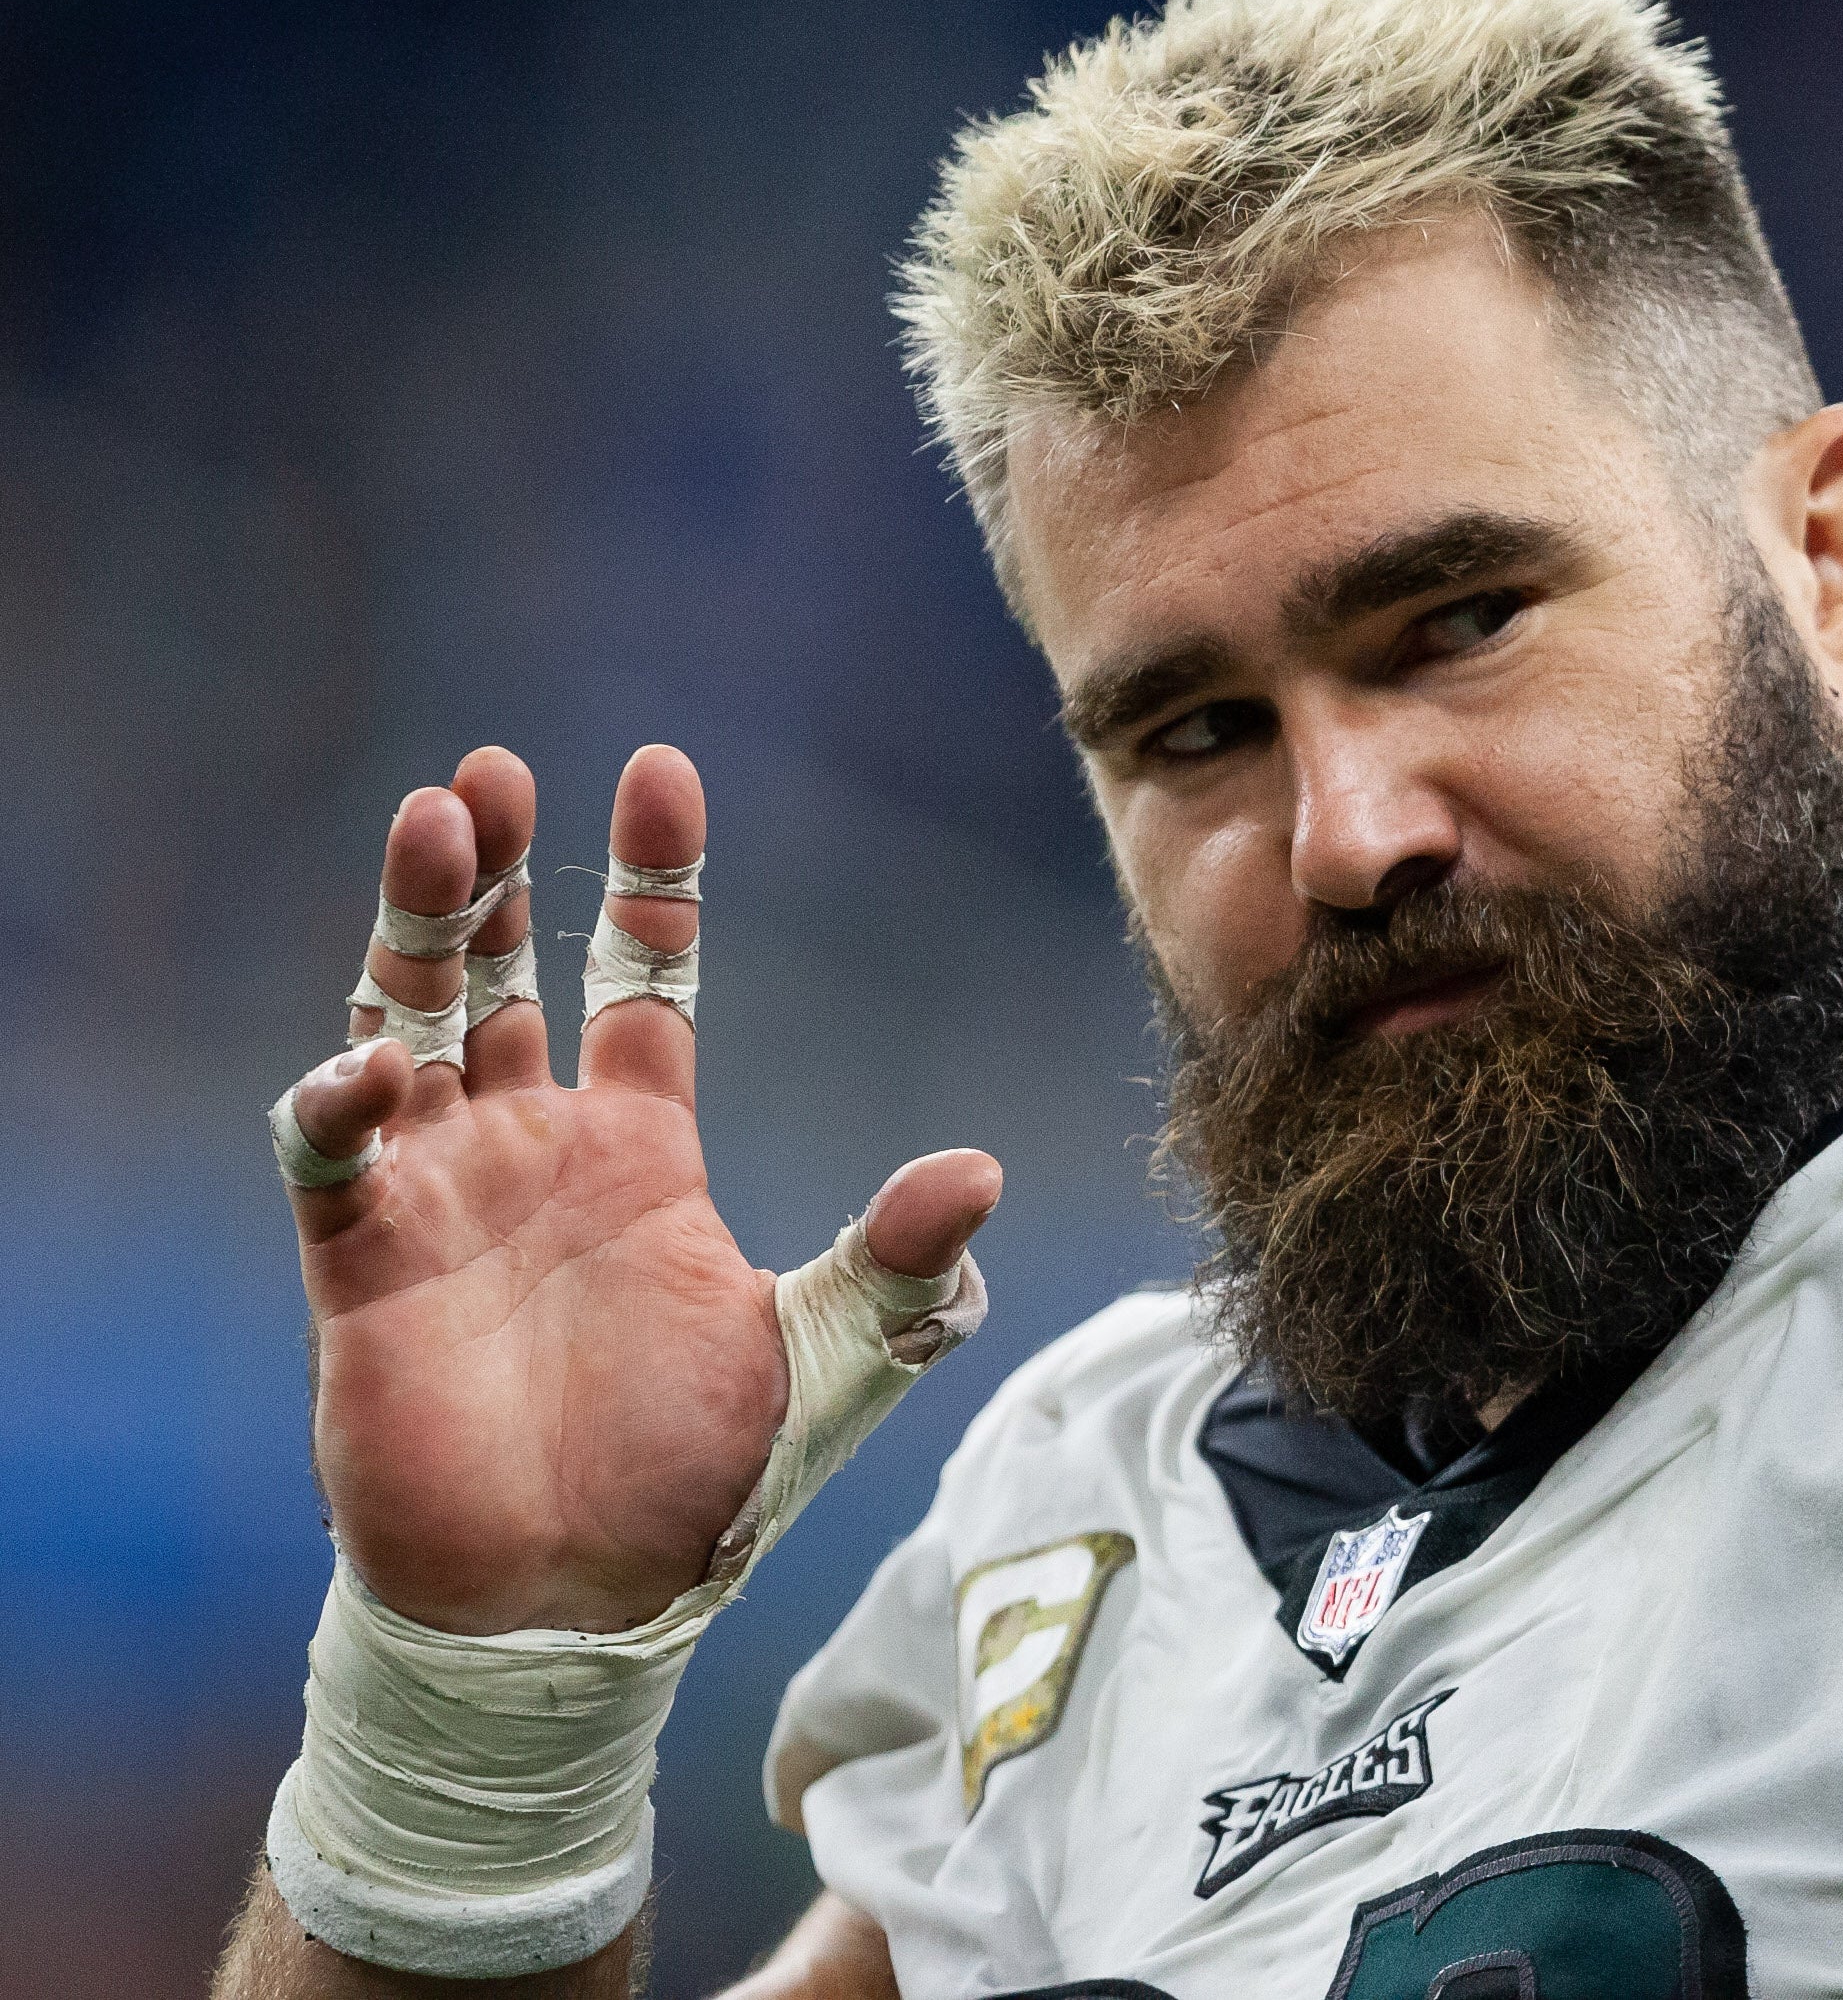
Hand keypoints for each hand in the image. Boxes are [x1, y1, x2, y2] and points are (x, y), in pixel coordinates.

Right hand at [277, 744, 1000, 1634]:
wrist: (581, 1606)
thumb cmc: (698, 1485)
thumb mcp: (832, 1358)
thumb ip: (902, 1265)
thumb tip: (981, 1171)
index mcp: (644, 1153)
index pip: (644, 978)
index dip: (650, 876)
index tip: (661, 770)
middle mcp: (537, 1153)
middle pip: (504, 971)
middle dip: (495, 871)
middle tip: (485, 772)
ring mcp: (446, 1199)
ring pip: (409, 1022)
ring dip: (412, 929)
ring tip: (429, 823)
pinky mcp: (364, 1267)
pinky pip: (328, 1155)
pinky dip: (334, 1098)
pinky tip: (366, 1063)